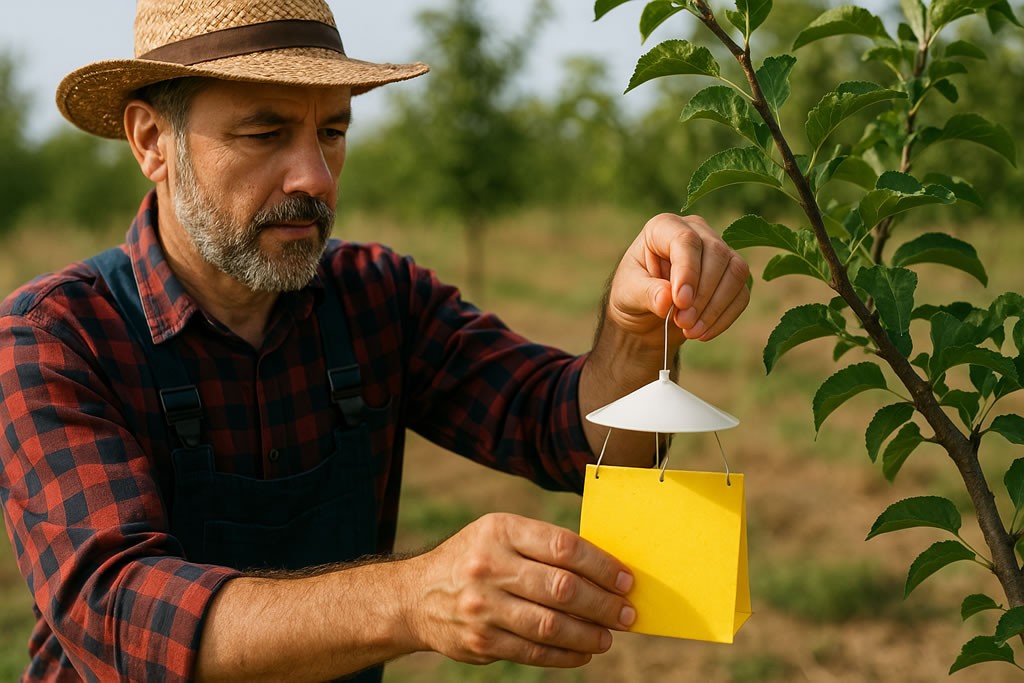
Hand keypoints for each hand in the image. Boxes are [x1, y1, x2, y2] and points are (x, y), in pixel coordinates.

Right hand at [405, 513, 634, 666]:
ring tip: (609, 635)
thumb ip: (543, 546)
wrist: (416, 596)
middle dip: (603, 603)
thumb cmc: (475, 559)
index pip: (563, 547)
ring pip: (550, 625)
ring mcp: (482, 606)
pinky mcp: (480, 641)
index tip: (626, 580)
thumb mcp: (500, 535)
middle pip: (561, 588)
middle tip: (626, 613)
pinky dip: (565, 655)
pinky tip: (583, 651)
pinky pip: (534, 651)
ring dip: (589, 633)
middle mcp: (489, 566)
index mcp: (500, 530)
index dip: (601, 566)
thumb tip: (604, 570)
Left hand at [608, 213, 749, 341]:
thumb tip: (666, 299)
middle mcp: (696, 231)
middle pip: (716, 254)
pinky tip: (703, 333)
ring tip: (691, 331)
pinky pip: (741, 293)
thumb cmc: (633, 294)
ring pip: (736, 272)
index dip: (687, 271)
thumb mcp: (628, 294)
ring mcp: (719, 251)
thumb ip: (646, 293)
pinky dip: (725, 317)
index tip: (680, 302)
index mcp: (664, 227)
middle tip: (683, 322)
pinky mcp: (732, 275)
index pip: (685, 240)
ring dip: (716, 307)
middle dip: (702, 294)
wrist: (645, 314)